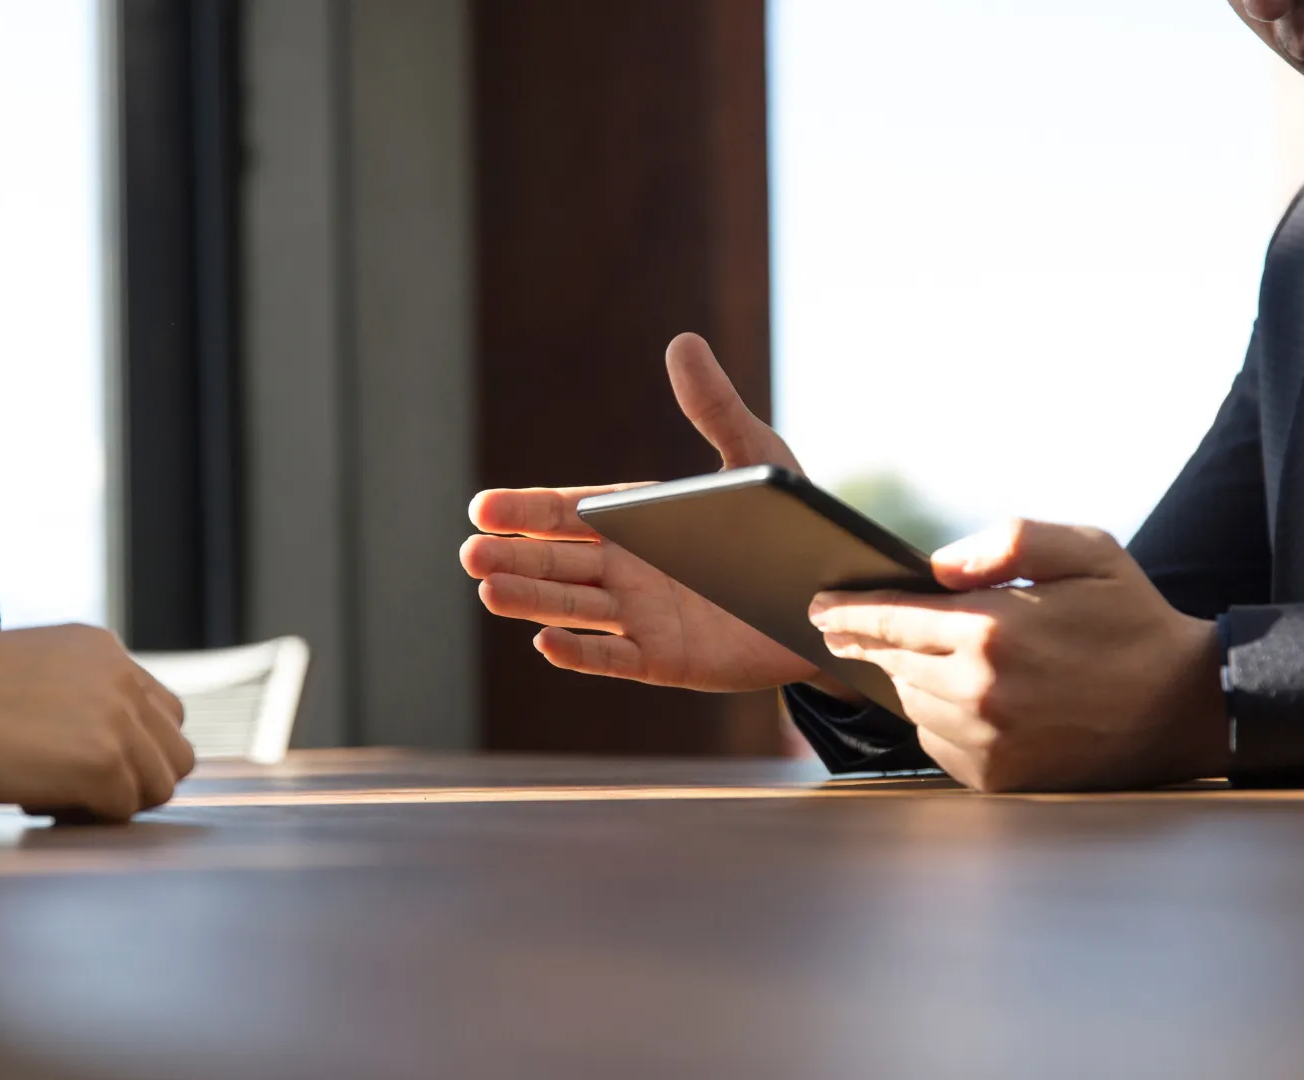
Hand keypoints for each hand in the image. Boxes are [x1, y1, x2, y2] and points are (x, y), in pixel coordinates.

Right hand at [0, 624, 196, 820]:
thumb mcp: (30, 669)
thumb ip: (77, 693)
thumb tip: (95, 744)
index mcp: (103, 651)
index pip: (160, 711)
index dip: (132, 747)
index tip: (86, 763)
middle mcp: (122, 679)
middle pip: (174, 749)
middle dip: (136, 777)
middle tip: (80, 790)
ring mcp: (118, 720)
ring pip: (160, 783)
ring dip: (117, 801)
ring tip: (57, 798)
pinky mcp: (103, 763)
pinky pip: (122, 810)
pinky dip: (87, 818)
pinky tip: (38, 803)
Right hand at [462, 333, 819, 691]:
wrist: (833, 601)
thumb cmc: (789, 524)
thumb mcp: (756, 459)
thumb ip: (715, 408)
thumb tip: (682, 342)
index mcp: (637, 519)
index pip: (570, 513)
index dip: (526, 512)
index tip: (482, 507)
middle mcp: (629, 568)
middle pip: (559, 561)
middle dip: (515, 557)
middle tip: (470, 552)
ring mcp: (642, 616)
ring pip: (575, 608)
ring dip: (532, 600)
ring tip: (489, 591)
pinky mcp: (665, 659)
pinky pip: (615, 658)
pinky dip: (581, 653)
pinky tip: (544, 642)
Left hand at [809, 520, 1228, 791]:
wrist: (1184, 707)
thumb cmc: (1130, 620)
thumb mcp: (1084, 551)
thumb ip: (1006, 542)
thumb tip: (936, 566)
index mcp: (993, 630)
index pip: (891, 619)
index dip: (848, 612)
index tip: (817, 608)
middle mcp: (980, 690)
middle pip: (893, 662)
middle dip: (872, 643)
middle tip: (848, 629)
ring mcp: (987, 740)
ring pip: (912, 702)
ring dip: (908, 679)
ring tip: (923, 658)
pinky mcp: (997, 778)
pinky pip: (937, 742)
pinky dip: (937, 718)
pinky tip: (962, 698)